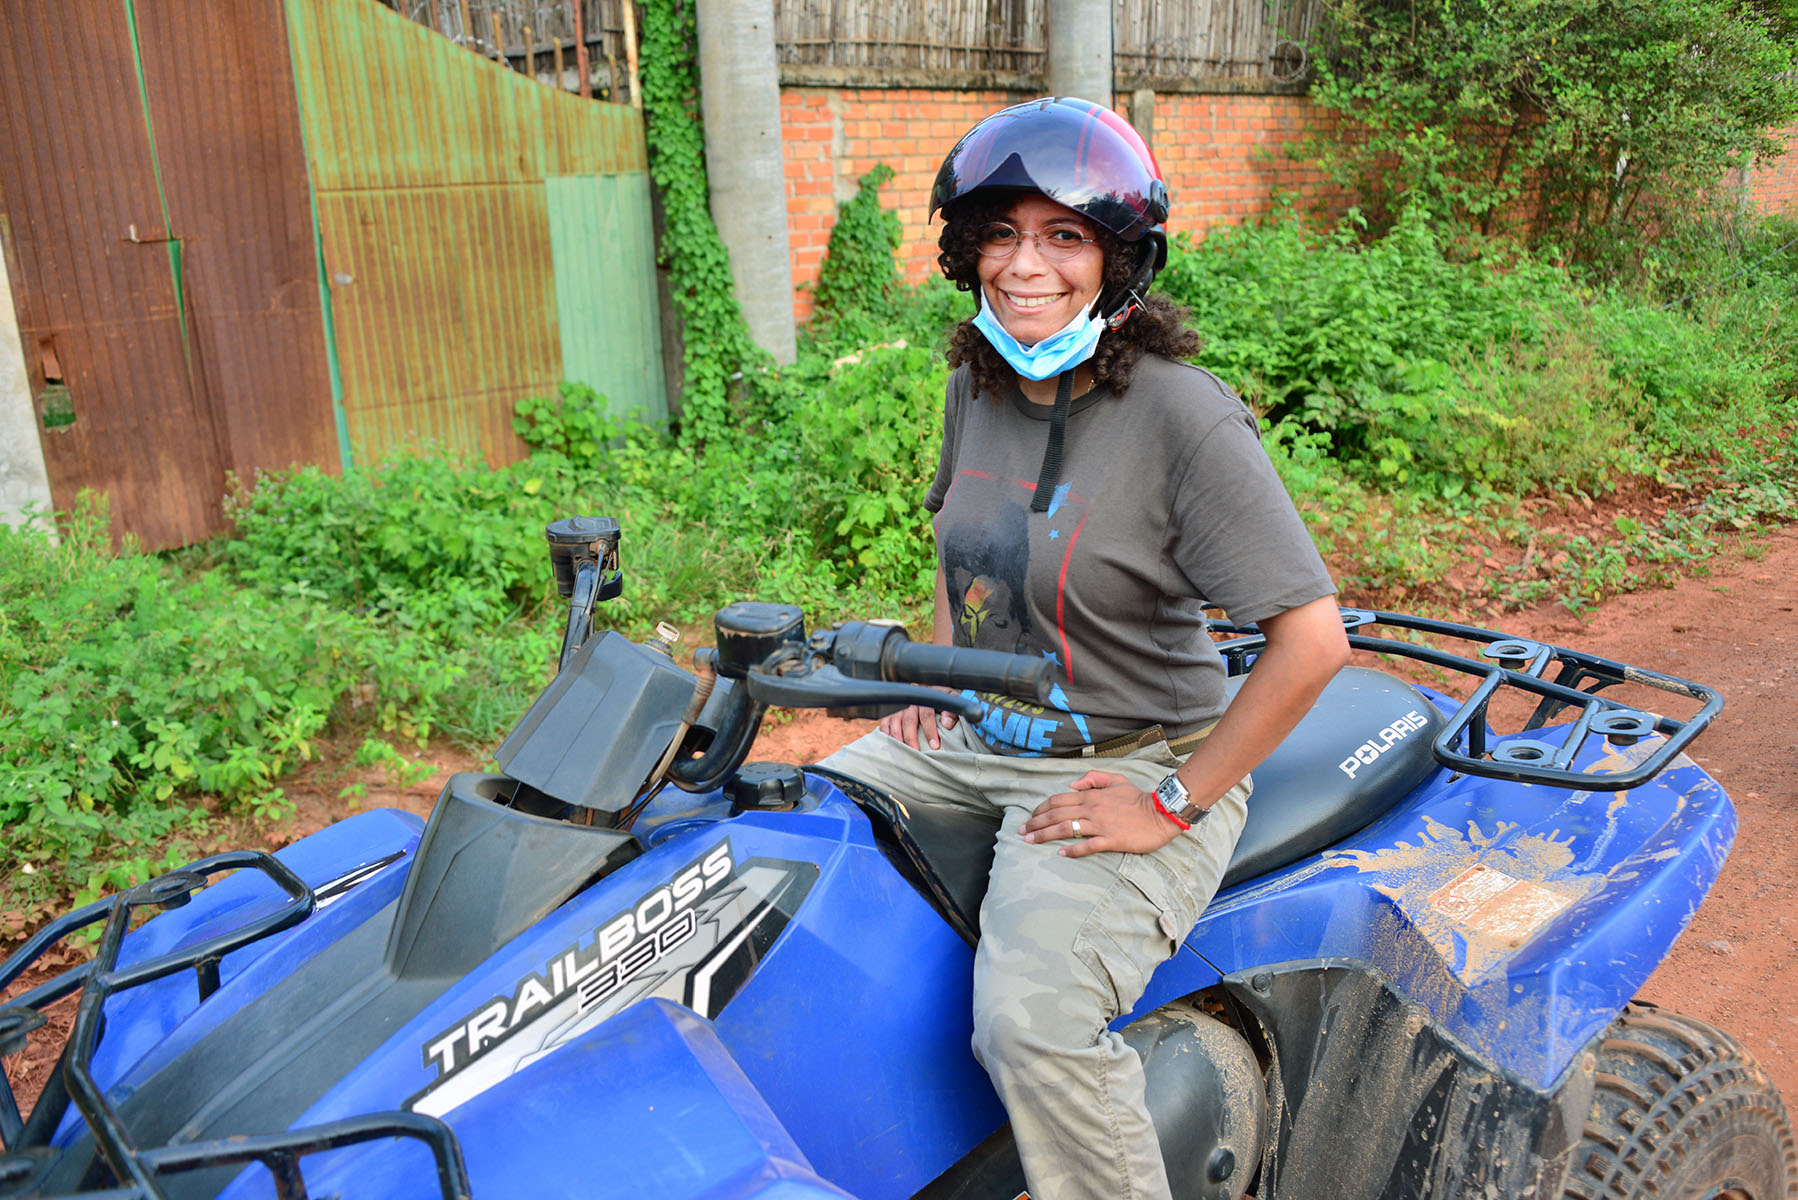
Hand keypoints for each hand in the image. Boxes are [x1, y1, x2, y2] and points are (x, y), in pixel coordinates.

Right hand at [878, 702, 956, 749]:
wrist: (931, 691)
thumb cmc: (942, 699)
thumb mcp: (951, 700)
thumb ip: (952, 712)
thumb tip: (946, 724)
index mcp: (927, 698)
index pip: (927, 715)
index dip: (930, 731)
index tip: (934, 746)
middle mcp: (912, 702)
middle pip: (909, 721)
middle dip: (912, 738)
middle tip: (916, 751)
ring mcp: (900, 706)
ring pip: (896, 721)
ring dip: (898, 737)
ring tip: (902, 750)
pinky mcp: (892, 711)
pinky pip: (885, 721)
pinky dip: (885, 731)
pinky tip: (889, 741)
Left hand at [1021, 770, 1183, 856]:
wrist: (1161, 813)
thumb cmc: (1138, 797)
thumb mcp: (1116, 779)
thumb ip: (1093, 778)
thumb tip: (1071, 785)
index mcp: (1091, 795)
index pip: (1058, 799)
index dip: (1041, 808)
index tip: (1030, 816)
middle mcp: (1092, 809)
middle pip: (1056, 814)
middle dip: (1036, 823)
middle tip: (1022, 831)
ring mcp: (1100, 825)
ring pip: (1066, 829)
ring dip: (1045, 835)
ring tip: (1030, 841)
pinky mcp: (1111, 840)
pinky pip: (1087, 845)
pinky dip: (1072, 850)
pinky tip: (1060, 853)